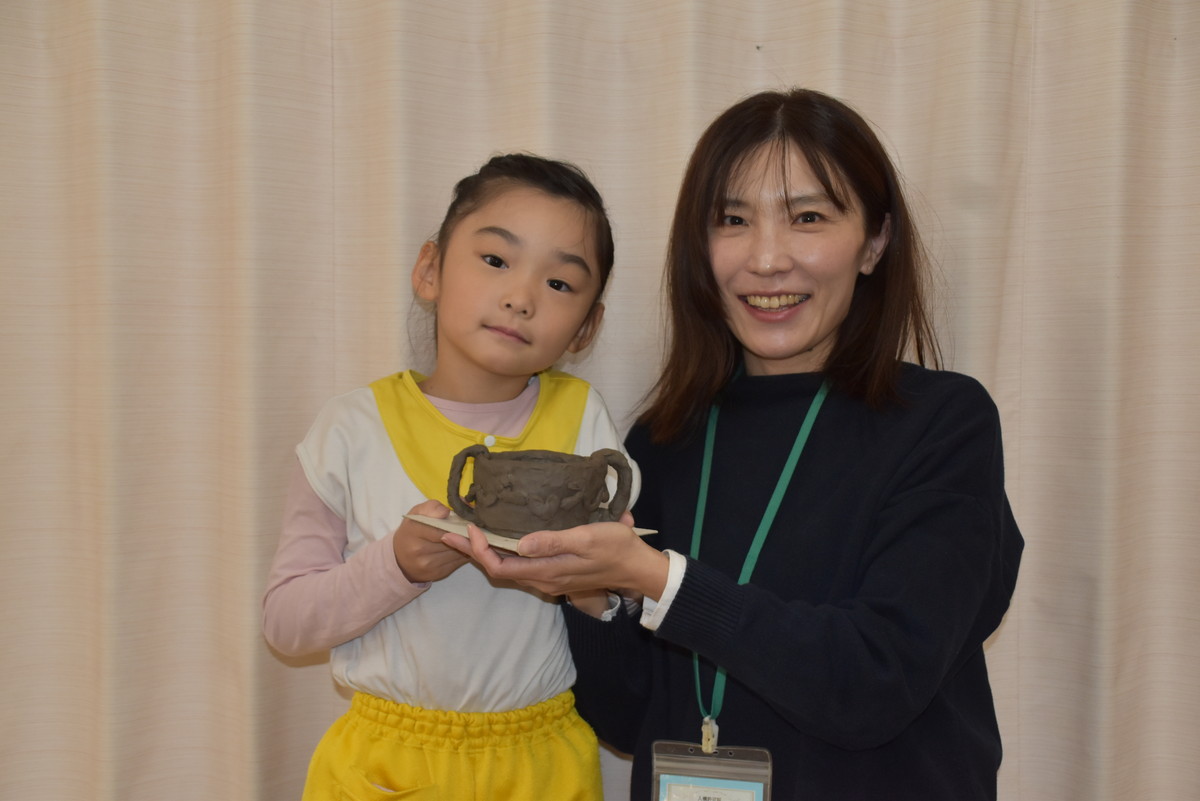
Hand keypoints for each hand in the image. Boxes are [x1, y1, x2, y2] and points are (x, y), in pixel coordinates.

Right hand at [392, 500, 469, 582]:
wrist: (401, 560)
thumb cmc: (412, 532)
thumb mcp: (417, 514)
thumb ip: (434, 507)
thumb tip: (454, 507)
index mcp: (413, 530)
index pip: (440, 526)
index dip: (454, 522)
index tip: (462, 518)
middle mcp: (419, 550)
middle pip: (452, 538)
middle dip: (463, 532)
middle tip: (471, 526)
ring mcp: (429, 564)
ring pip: (459, 550)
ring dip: (467, 542)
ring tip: (470, 535)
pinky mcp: (439, 573)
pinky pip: (460, 560)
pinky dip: (465, 552)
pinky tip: (465, 547)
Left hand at [442, 512, 668, 601]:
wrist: (638, 569)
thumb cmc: (615, 549)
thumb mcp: (586, 538)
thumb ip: (553, 542)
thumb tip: (520, 543)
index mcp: (546, 571)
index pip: (499, 565)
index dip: (478, 549)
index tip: (469, 528)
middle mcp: (543, 578)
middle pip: (498, 569)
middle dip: (473, 551)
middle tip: (452, 532)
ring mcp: (550, 577)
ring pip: (509, 568)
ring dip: (487, 552)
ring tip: (470, 534)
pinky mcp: (556, 572)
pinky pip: (521, 566)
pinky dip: (504, 553)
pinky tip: (503, 539)